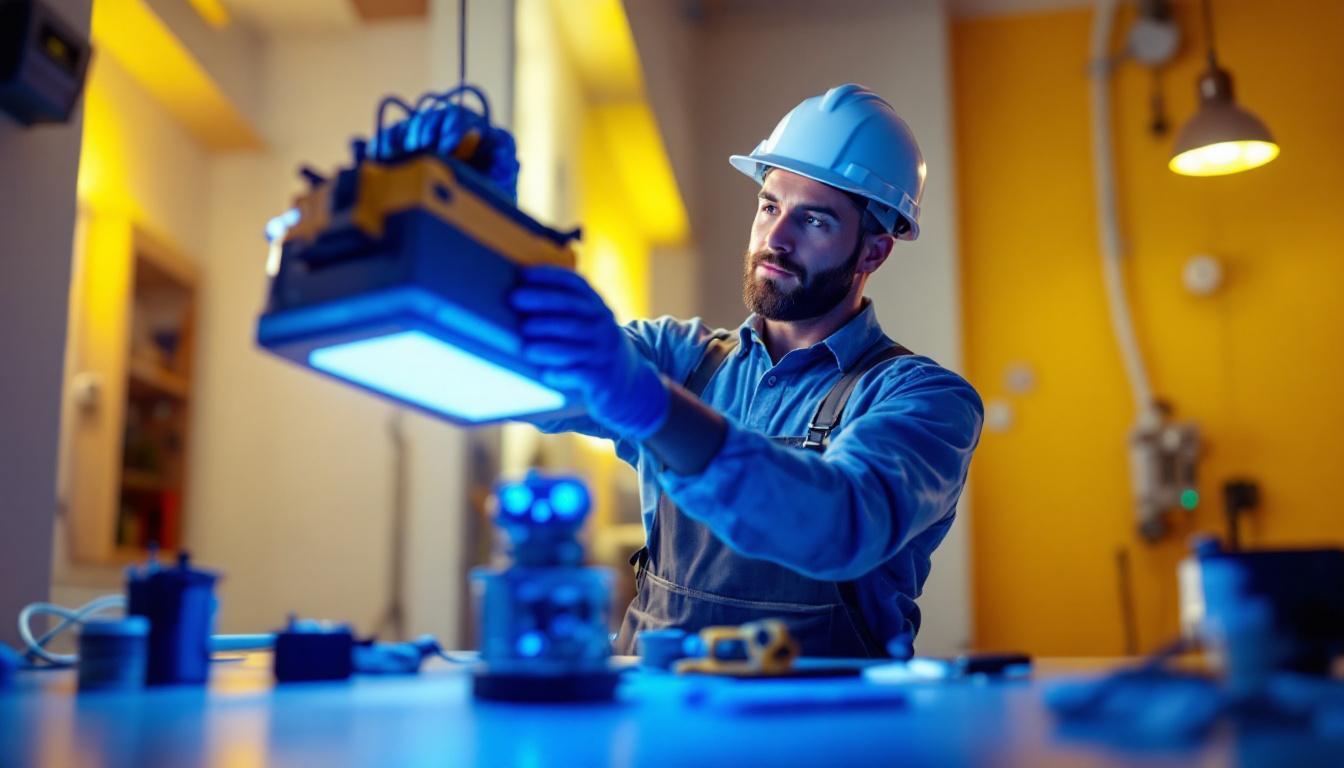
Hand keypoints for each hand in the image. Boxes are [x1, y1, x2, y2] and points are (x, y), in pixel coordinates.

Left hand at [510, 266, 668, 437]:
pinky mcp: (601, 376)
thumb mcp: (589, 325)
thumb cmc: (593, 349)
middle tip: (513, 299)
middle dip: (541, 302)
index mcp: (596, 308)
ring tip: (525, 345)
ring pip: (573, 344)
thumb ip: (564, 312)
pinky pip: (579, 373)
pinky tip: (545, 374)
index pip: (575, 285)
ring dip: (546, 343)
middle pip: (570, 310)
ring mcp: (602, 351)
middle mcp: (601, 325)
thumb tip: (517, 300)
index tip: (523, 274)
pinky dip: (561, 373)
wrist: (628, 382)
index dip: (549, 277)